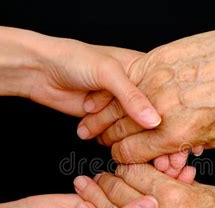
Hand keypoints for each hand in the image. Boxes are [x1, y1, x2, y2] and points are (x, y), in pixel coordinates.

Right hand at [22, 191, 157, 207]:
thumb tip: (152, 206)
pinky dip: (100, 185)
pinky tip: (83, 186)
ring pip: (126, 199)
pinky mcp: (100, 204)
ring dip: (112, 189)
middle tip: (136, 184)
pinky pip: (111, 190)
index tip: (169, 199)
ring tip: (99, 190)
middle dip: (136, 198)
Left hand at [28, 37, 160, 128]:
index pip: (164, 94)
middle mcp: (133, 88)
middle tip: (145, 141)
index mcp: (142, 69)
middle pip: (149, 115)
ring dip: (119, 133)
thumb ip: (132, 97)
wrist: (40, 70)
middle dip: (145, 129)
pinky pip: (113, 135)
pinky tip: (98, 133)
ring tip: (100, 120)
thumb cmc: (73, 58)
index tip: (174, 129)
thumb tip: (154, 120)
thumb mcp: (108, 73)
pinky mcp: (104, 119)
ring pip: (131, 128)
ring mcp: (118, 105)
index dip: (169, 111)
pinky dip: (107, 138)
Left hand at [73, 164, 214, 207]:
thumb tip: (173, 179)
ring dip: (95, 197)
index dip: (127, 165)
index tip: (124, 166)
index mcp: (173, 195)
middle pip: (117, 188)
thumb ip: (187, 186)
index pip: (135, 171)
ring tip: (86, 187)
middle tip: (102, 175)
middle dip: (107, 179)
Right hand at [78, 19, 214, 162]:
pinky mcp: (155, 60)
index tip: (119, 154)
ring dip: (101, 115)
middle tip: (102, 138)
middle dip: (108, 138)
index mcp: (175, 136)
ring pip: (115, 104)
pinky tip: (106, 94)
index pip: (131, 154)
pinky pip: (127, 78)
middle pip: (118, 131)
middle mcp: (160, 111)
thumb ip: (188, 146)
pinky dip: (114, 89)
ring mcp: (155, 83)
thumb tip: (172, 151)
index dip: (121, 157)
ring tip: (91, 120)